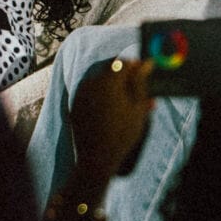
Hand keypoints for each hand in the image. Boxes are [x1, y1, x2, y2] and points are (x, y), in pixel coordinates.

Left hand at [68, 57, 155, 188]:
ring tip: (125, 104)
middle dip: (124, 77)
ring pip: (100, 81)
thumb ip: (140, 82)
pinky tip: (110, 111)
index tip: (143, 75)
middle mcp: (91, 82)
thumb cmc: (122, 134)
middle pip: (110, 70)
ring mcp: (80, 92)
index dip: (135, 67)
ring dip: (112, 87)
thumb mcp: (137, 108)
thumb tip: (146, 63)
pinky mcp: (75, 102)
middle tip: (136, 90)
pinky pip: (90, 92)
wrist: (96, 157)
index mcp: (108, 81)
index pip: (123, 62)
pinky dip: (101, 96)